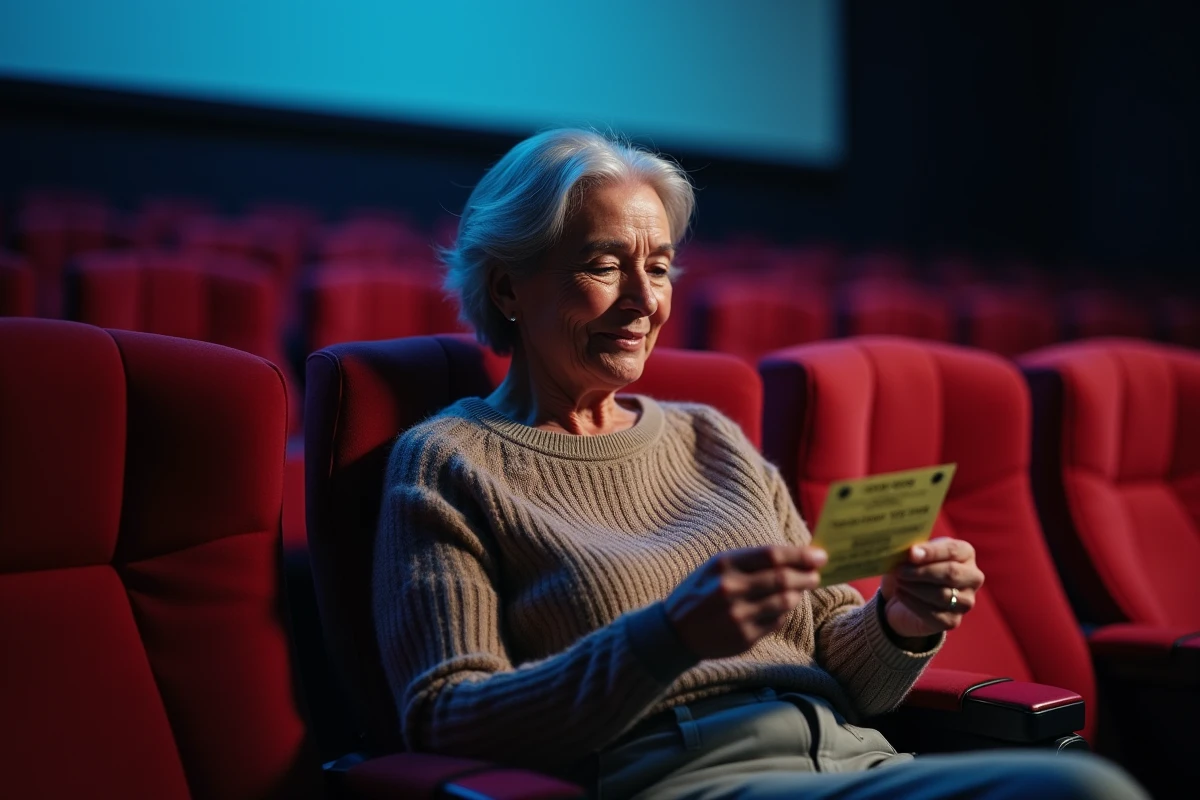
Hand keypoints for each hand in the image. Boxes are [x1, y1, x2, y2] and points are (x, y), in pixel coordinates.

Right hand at [664, 545, 826, 659]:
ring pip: (785, 602)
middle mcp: (730, 589)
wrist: (674, 631)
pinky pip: (777, 621)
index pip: (771, 555)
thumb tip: (794, 556)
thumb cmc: (701, 591)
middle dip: (806, 575)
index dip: (800, 555)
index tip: (819, 555)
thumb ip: (750, 561)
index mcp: (723, 565)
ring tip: (801, 589)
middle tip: (816, 574)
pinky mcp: (744, 637)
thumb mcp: (716, 567)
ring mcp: (738, 615)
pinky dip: (785, 611)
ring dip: (799, 594)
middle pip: (783, 579)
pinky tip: (782, 606)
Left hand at [880, 537, 983, 639]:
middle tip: (900, 571)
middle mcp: (972, 577)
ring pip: (943, 595)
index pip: (953, 550)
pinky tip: (901, 594)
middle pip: (951, 573)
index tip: (911, 553)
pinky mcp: (953, 621)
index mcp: (965, 553)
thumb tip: (912, 553)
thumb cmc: (911, 569)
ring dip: (916, 588)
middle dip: (922, 572)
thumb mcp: (911, 555)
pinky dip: (913, 603)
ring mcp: (966, 601)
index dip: (931, 552)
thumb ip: (913, 551)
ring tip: (898, 582)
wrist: (901, 600)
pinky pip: (935, 614)